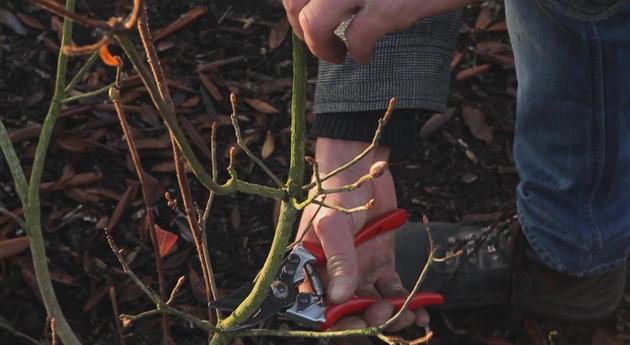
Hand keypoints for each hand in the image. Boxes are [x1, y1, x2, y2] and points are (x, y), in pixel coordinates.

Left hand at [282, 0, 471, 63]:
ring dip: (320, 48)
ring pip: (313, 23)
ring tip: (338, 54)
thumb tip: (321, 3)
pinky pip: (356, 40)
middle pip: (294, 2)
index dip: (296, 4)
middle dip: (301, 28)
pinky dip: (358, 54)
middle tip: (323, 39)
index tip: (309, 13)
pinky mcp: (390, 5)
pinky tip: (366, 56)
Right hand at [297, 137, 428, 330]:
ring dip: (392, 316)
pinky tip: (421, 308)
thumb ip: (339, 260)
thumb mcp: (332, 224)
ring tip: (411, 316)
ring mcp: (359, 272)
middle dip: (370, 320)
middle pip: (350, 312)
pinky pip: (393, 291)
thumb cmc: (335, 192)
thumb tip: (341, 297)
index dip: (339, 322)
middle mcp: (334, 276)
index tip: (359, 323)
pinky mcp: (381, 264)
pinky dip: (407, 301)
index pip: (321, 308)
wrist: (362, 167)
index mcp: (312, 270)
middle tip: (390, 314)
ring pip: (374, 306)